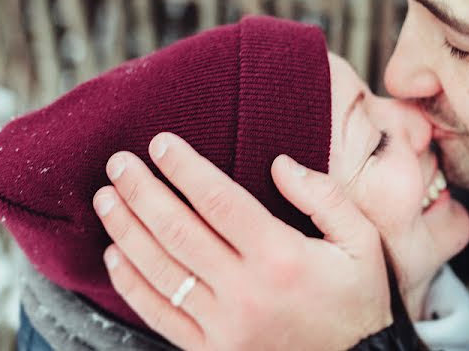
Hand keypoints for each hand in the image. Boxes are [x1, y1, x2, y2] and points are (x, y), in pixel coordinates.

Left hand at [93, 132, 391, 350]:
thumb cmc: (358, 297)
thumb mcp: (362, 240)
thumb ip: (324, 196)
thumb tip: (279, 164)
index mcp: (281, 256)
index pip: (218, 201)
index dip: (184, 168)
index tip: (160, 143)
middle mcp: (246, 290)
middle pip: (178, 231)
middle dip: (142, 191)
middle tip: (119, 162)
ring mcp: (223, 326)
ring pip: (159, 270)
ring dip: (126, 230)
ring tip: (106, 198)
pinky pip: (158, 314)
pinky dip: (130, 283)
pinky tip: (113, 254)